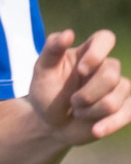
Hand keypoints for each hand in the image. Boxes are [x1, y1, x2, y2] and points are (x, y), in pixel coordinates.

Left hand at [28, 29, 130, 145]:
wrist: (51, 124)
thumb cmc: (45, 91)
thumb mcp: (42, 70)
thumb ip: (52, 50)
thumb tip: (69, 33)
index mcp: (85, 53)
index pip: (105, 38)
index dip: (97, 53)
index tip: (81, 71)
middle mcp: (104, 67)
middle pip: (111, 73)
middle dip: (89, 93)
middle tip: (72, 101)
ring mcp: (117, 88)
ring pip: (117, 96)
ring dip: (93, 109)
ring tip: (78, 112)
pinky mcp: (125, 108)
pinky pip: (129, 113)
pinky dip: (110, 124)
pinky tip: (95, 129)